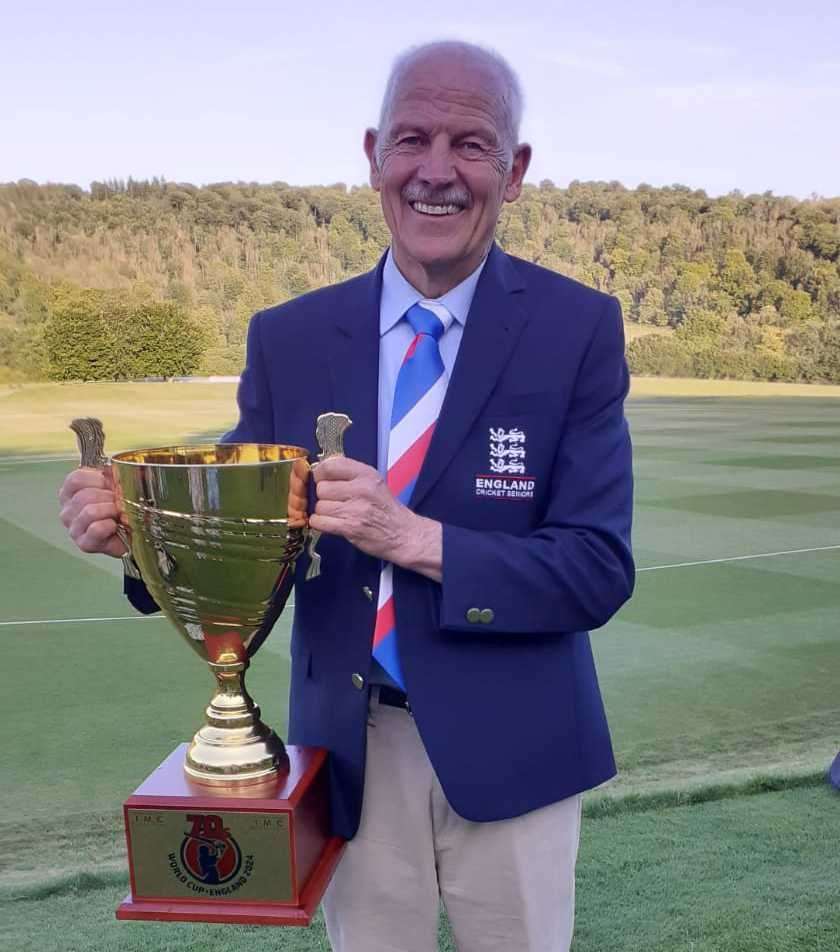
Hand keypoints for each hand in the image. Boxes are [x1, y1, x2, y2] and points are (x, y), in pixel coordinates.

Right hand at [58, 467, 126, 557]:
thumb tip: (113, 469)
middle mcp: (67, 510)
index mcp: (71, 493)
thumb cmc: (119, 510)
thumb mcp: (113, 488)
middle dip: (109, 497)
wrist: (131, 536)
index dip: (98, 480)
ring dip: (110, 510)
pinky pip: (95, 529)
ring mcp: (74, 528)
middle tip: (121, 502)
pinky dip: (109, 525)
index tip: (112, 485)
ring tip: (119, 513)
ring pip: (89, 511)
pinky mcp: (84, 543)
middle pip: (84, 496)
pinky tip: (114, 526)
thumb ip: (110, 476)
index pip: (76, 479)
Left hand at [311, 457, 441, 579]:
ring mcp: (356, 508)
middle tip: (336, 503)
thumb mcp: (373, 482)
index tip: (323, 481)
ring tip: (338, 515)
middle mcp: (362, 488)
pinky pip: (319, 522)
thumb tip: (319, 471)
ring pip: (319, 506)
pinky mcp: (350, 527)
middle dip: (324, 497)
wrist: (403, 535)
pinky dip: (321, 524)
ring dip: (323, 513)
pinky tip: (332, 524)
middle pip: (322, 488)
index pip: (329, 466)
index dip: (320, 474)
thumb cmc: (385, 509)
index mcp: (366, 474)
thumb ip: (349, 474)